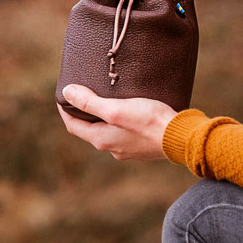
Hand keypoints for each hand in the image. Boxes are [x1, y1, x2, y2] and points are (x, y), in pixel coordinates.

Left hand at [58, 87, 175, 160]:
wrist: (180, 137)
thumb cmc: (148, 122)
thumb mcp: (115, 109)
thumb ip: (90, 102)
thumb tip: (67, 93)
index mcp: (101, 139)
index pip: (74, 126)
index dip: (65, 111)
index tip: (63, 97)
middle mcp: (111, 148)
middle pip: (89, 129)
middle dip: (84, 113)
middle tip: (83, 95)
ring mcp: (127, 149)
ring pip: (107, 131)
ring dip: (102, 118)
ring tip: (106, 101)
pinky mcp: (141, 147)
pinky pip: (123, 133)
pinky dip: (119, 122)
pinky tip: (128, 113)